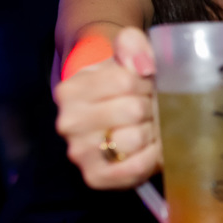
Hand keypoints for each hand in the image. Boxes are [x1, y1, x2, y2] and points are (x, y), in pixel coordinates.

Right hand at [54, 27, 160, 188]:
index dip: (147, 82)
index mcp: (71, 89)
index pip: (124, 81)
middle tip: (152, 108)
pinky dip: (151, 158)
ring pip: (135, 139)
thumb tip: (143, 64)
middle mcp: (69, 122)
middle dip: (152, 107)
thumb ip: (133, 45)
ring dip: (153, 132)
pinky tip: (153, 148)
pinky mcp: (95, 177)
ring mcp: (79, 152)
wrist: (112, 114)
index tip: (147, 85)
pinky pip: (134, 168)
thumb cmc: (122, 84)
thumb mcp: (126, 56)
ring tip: (151, 127)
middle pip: (132, 110)